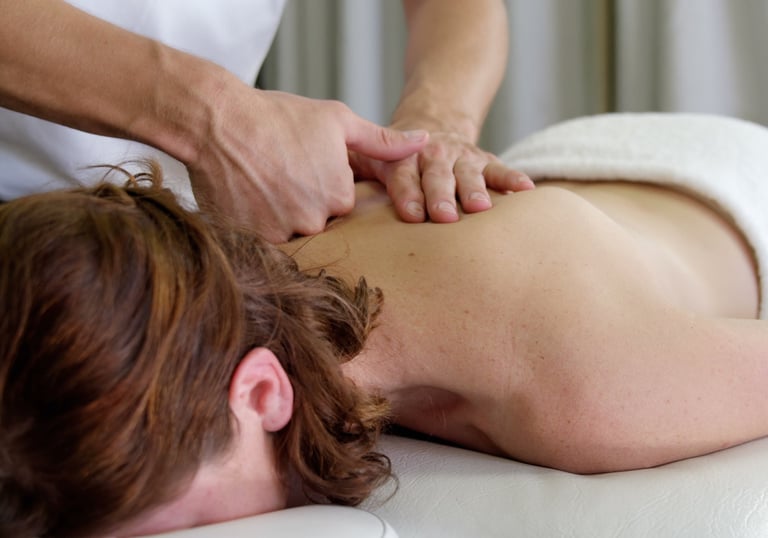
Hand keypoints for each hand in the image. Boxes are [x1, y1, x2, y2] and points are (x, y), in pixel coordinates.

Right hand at [186, 88, 427, 241]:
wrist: (217, 121)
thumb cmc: (277, 117)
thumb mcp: (336, 121)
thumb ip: (382, 140)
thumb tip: (424, 142)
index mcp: (341, 194)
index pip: (339, 205)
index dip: (318, 184)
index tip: (300, 165)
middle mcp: (317, 219)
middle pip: (315, 222)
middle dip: (299, 202)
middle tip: (277, 174)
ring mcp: (284, 231)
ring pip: (289, 233)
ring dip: (276, 215)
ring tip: (260, 184)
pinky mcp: (253, 240)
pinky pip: (263, 243)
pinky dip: (256, 224)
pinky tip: (247, 198)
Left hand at [350, 130, 533, 222]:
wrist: (431, 119)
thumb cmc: (394, 158)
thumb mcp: (369, 158)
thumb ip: (353, 176)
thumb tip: (329, 206)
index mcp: (400, 160)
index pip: (401, 176)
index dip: (407, 193)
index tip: (413, 214)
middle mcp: (431, 156)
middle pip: (435, 175)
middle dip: (440, 195)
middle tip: (444, 217)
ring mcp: (459, 156)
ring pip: (467, 172)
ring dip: (474, 189)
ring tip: (481, 208)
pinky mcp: (482, 158)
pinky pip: (498, 168)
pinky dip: (512, 178)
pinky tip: (526, 191)